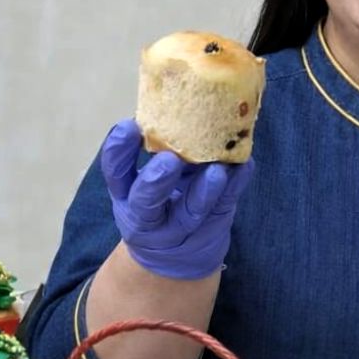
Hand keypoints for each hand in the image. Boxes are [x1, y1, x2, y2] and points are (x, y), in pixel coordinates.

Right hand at [100, 119, 253, 279]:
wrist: (176, 259)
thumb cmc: (159, 203)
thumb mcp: (143, 184)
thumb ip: (156, 152)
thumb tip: (179, 100)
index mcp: (126, 196)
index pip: (115, 174)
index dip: (118, 151)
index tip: (129, 125)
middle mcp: (146, 217)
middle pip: (145, 203)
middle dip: (156, 183)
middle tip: (169, 160)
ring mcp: (179, 229)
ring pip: (190, 212)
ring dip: (204, 191)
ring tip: (216, 171)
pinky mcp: (210, 230)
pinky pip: (223, 208)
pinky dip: (235, 186)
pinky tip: (243, 167)